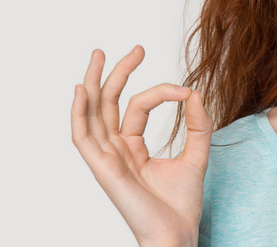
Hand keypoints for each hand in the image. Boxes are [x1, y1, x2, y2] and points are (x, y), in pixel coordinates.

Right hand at [71, 46, 212, 245]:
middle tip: (136, 48)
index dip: (161, 92)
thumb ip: (198, 125)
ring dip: (93, 83)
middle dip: (117, 73)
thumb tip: (195, 93)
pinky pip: (83, 138)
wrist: (178, 233)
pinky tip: (81, 91)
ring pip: (92, 114)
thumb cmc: (181, 204)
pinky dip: (79, 114)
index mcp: (132, 147)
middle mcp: (116, 150)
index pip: (137, 107)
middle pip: (108, 104)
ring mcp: (107, 159)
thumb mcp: (197, 155)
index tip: (186, 90)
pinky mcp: (104, 170)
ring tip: (99, 54)